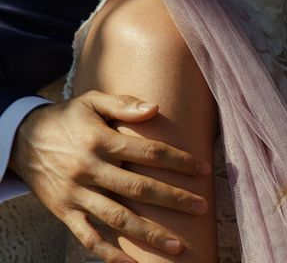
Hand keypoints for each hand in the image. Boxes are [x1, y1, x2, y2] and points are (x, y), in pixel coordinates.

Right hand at [9, 90, 211, 262]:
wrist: (21, 138)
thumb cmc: (67, 118)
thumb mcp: (92, 101)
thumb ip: (124, 104)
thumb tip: (156, 108)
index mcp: (101, 141)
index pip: (149, 152)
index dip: (179, 161)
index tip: (204, 169)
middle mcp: (89, 169)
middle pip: (139, 188)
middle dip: (174, 199)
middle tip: (202, 207)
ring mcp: (76, 194)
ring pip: (117, 218)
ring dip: (149, 234)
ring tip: (178, 246)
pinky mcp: (64, 212)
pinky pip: (87, 237)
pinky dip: (108, 254)